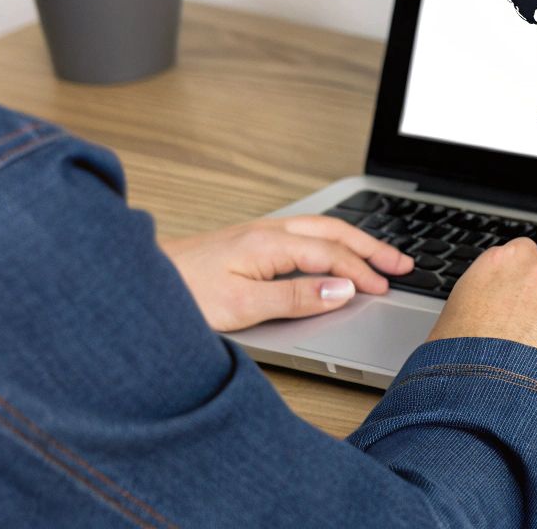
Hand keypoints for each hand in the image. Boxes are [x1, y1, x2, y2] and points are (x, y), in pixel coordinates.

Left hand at [160, 216, 414, 331]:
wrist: (134, 284)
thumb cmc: (180, 296)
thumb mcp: (242, 307)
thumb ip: (295, 297)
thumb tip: (341, 290)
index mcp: (270, 243)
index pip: (332, 255)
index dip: (362, 272)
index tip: (385, 288)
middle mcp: (267, 231)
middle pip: (334, 232)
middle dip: (372, 248)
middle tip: (403, 264)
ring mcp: (258, 232)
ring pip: (320, 228)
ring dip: (355, 241)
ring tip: (380, 256)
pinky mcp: (249, 241)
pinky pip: (304, 233)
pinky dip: (332, 240)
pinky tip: (335, 251)